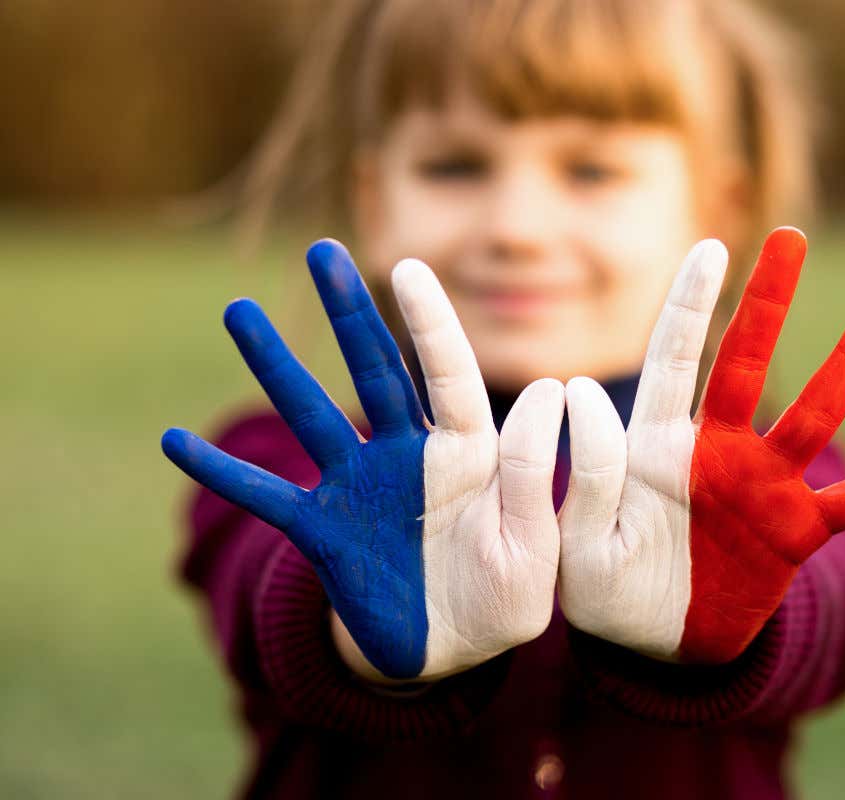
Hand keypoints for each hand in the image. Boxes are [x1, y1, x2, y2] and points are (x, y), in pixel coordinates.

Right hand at [162, 240, 562, 680]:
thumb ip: (534, 478)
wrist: (452, 655)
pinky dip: (221, 472)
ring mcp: (361, 487)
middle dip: (350, 313)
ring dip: (275, 366)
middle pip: (376, 372)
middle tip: (320, 250)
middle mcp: (411, 456)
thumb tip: (548, 389)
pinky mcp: (324, 529)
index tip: (408, 267)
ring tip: (237, 310)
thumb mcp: (534, 551)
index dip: (430, 325)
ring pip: (312, 415)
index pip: (450, 378)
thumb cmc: (504, 602)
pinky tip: (171, 440)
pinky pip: (265, 496)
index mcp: (469, 456)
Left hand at [558, 228, 844, 663]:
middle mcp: (714, 451)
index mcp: (654, 447)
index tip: (712, 245)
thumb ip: (586, 478)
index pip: (671, 360)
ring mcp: (761, 487)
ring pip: (814, 415)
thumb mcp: (577, 545)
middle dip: (766, 302)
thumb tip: (583, 391)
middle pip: (744, 363)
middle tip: (792, 237)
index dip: (689, 304)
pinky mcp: (796, 532)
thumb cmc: (603, 591)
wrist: (651, 646)